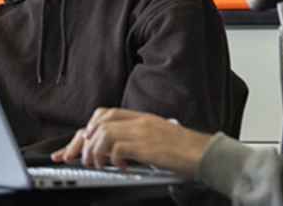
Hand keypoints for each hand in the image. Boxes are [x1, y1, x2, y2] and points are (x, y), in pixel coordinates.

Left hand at [50, 108, 211, 175]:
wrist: (204, 153)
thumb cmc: (184, 149)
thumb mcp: (157, 135)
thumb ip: (136, 135)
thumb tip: (114, 148)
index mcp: (140, 117)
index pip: (105, 114)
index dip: (88, 128)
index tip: (78, 143)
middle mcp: (138, 121)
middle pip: (98, 122)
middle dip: (84, 141)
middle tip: (79, 157)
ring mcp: (142, 132)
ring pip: (103, 134)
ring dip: (94, 151)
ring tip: (96, 164)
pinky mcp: (146, 146)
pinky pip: (117, 149)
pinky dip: (112, 159)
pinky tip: (118, 168)